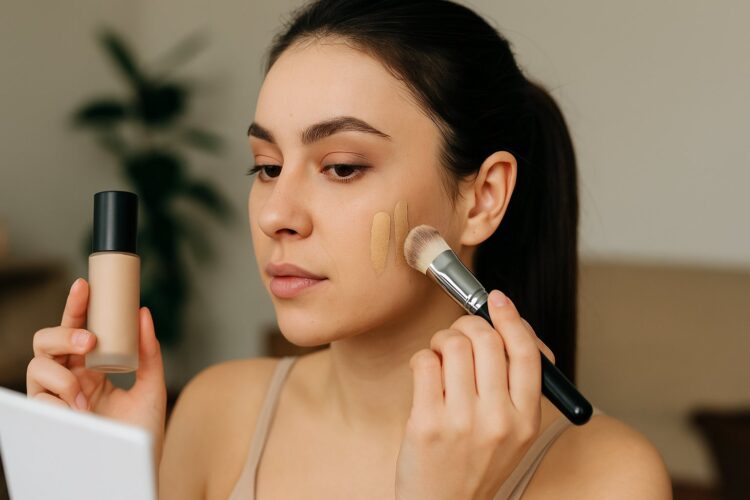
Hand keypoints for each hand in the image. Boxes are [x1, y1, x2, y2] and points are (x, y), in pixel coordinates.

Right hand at [26, 278, 166, 465]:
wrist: (138, 463)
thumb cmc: (144, 429)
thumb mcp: (152, 385)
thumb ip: (149, 351)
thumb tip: (144, 313)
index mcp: (93, 365)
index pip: (79, 328)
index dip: (76, 306)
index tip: (85, 285)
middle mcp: (71, 376)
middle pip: (47, 340)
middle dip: (64, 332)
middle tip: (90, 340)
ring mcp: (57, 395)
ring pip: (36, 364)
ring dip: (60, 371)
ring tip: (85, 391)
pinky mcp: (49, 415)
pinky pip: (38, 395)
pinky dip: (58, 397)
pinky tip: (78, 409)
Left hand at [395, 290, 554, 499]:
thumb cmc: (475, 464)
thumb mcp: (513, 433)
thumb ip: (516, 385)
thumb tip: (511, 328)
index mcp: (526, 420)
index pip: (525, 353)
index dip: (512, 318)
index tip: (497, 300)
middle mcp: (498, 420)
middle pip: (487, 340)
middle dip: (467, 325)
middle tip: (459, 334)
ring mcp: (462, 422)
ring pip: (454, 346)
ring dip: (443, 340)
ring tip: (440, 355)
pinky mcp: (427, 423)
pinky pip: (425, 362)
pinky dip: (423, 358)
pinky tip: (426, 373)